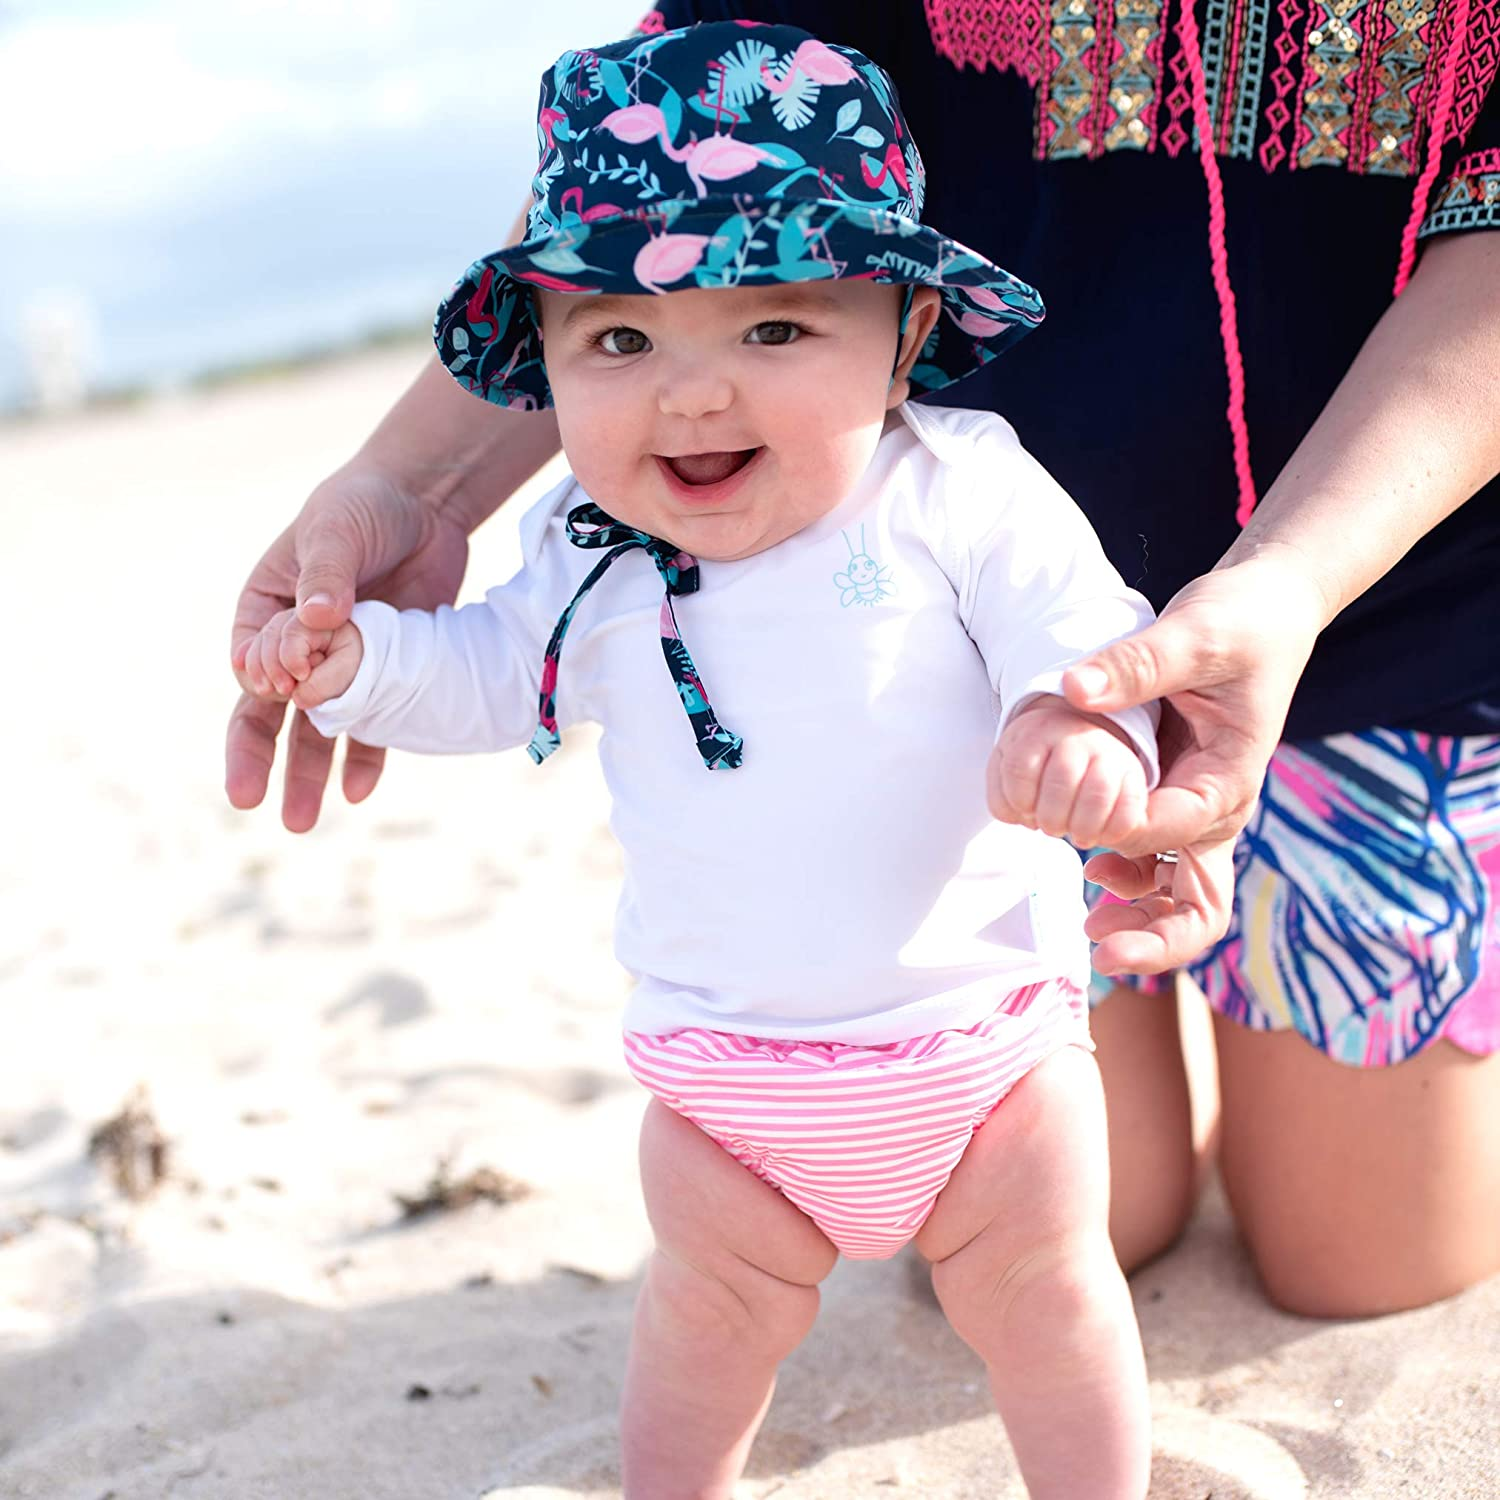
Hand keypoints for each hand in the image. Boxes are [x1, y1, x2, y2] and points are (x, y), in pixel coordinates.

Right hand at [225, 468, 469, 830]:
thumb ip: (326, 574)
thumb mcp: (335, 530)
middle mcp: (296, 647)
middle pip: (267, 711)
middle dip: (258, 758)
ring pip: (316, 730)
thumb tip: (315, 617)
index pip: (253, 661)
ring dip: (308, 774)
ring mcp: (342, 665)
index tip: (286, 686)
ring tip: (301, 821)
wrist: (426, 505)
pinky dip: (365, 757)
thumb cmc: (364, 507)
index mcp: (264, 608)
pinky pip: (373, 725)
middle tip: (249, 801)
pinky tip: (360, 792)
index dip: (265, 682)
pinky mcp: (388, 674)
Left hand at [988, 696, 1147, 848]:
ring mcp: (1109, 752)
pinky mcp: (1134, 774)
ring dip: (1081, 828)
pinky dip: (1112, 832)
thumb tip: (1028, 820)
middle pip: (1060, 782)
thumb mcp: (1006, 769)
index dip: (1019, 801)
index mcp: (1037, 730)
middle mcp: (1075, 735)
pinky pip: (1129, 809)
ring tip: (1076, 835)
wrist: (1077, 738)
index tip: (1026, 808)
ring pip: (1096, 795)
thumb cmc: (1036, 764)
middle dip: (1050, 818)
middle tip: (1051, 827)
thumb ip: (1002, 800)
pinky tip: (1100, 834)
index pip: (1019, 769)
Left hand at [1047, 549, 1326, 971]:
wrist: (1264, 610)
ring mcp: (1199, 811)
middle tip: (1102, 952)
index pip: (1171, 830)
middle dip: (1156, 936)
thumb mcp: (1192, 633)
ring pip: (1178, 894)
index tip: (1077, 831)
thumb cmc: (1239, 622)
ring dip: (1139, 918)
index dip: (1121, 836)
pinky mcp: (1179, 800)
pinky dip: (1128, 879)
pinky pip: (1156, 863)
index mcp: (1229, 779)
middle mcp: (1219, 808)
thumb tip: (1072, 690)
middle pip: (1200, 904)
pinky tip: (1092, 875)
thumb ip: (1135, 664)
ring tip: (1091, 929)